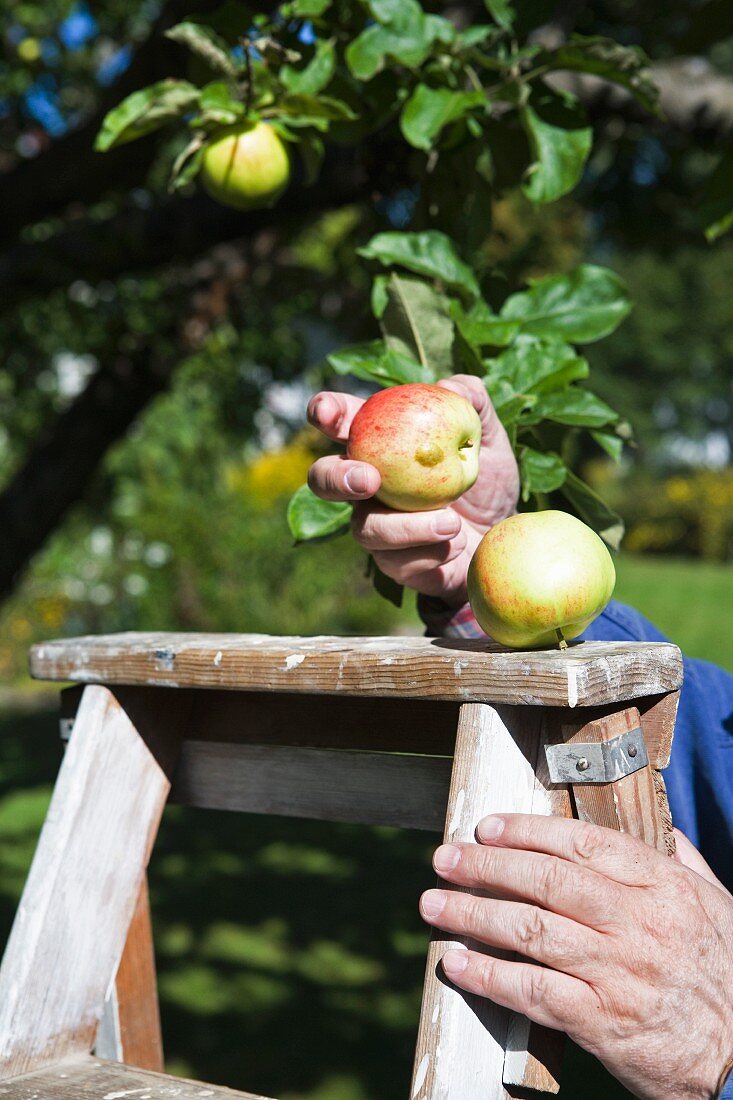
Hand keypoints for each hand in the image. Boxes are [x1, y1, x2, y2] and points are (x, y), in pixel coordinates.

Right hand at [306, 376, 519, 605]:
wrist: (505, 539)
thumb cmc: (490, 482)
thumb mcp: (490, 438)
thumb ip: (474, 402)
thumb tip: (448, 386)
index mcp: (380, 444)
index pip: (342, 423)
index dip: (325, 412)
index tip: (328, 413)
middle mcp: (368, 486)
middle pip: (324, 479)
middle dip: (337, 478)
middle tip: (369, 480)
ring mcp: (376, 526)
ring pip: (365, 529)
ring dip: (407, 527)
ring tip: (452, 523)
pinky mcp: (393, 563)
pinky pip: (396, 561)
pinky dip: (430, 551)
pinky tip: (456, 545)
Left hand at [419, 814, 732, 1099]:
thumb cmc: (727, 973)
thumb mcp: (715, 904)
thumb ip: (682, 860)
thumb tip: (659, 827)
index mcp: (662, 886)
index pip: (582, 843)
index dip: (526, 830)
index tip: (486, 827)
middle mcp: (637, 923)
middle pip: (546, 881)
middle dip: (485, 866)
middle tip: (445, 858)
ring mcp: (618, 973)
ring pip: (531, 930)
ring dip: (473, 914)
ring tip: (434, 904)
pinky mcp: (603, 1022)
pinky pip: (533, 991)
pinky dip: (489, 975)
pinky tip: (458, 963)